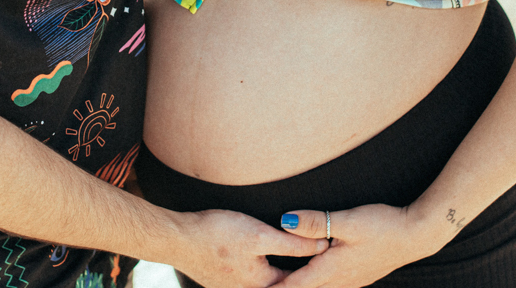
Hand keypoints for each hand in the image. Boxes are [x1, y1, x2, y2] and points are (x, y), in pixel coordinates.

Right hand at [173, 209, 330, 287]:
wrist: (177, 238)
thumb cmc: (216, 233)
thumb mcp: (259, 234)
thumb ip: (292, 243)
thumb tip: (323, 245)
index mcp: (263, 286)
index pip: (300, 281)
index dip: (319, 269)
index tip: (338, 261)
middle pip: (285, 284)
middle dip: (303, 277)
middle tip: (327, 267)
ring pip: (270, 283)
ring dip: (285, 276)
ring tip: (303, 264)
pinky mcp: (227, 283)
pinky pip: (256, 281)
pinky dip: (268, 275)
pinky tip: (271, 264)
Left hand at [272, 205, 445, 287]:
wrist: (416, 235)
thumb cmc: (382, 225)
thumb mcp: (347, 220)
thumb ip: (316, 222)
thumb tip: (285, 221)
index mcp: (333, 269)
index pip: (295, 285)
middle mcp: (341, 280)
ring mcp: (352, 280)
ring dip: (301, 287)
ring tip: (283, 285)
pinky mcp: (359, 275)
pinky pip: (331, 284)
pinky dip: (316, 283)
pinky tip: (313, 277)